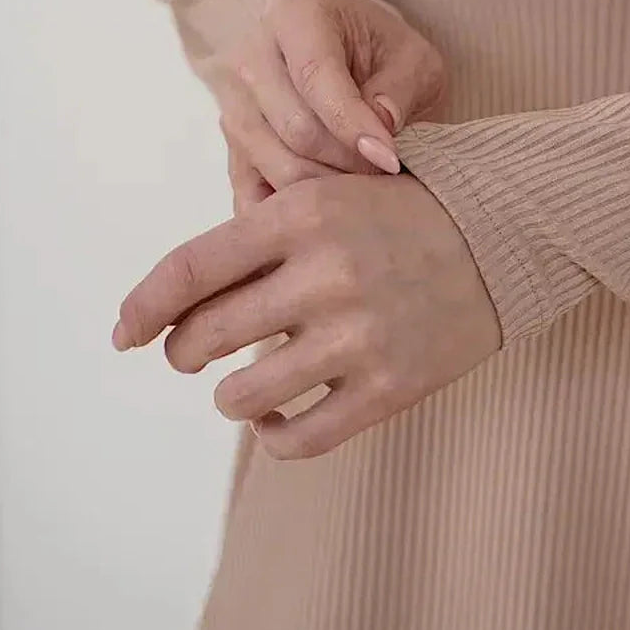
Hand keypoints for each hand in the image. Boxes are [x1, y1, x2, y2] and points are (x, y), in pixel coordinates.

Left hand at [112, 172, 500, 458]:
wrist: (505, 233)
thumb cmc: (406, 212)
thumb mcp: (332, 191)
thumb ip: (261, 232)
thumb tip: (176, 296)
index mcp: (303, 212)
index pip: (189, 268)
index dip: (143, 307)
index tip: (124, 334)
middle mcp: (325, 271)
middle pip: (204, 338)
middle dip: (185, 353)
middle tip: (194, 354)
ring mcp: (358, 333)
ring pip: (241, 394)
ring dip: (232, 394)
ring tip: (250, 381)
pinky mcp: (389, 385)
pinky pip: (295, 438)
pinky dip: (272, 434)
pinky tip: (279, 413)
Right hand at [211, 0, 448, 210]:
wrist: (356, 58)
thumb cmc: (385, 54)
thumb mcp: (414, 59)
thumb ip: (400, 89)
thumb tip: (379, 128)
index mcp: (294, 12)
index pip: (316, 75)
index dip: (353, 124)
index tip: (390, 158)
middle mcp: (251, 53)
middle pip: (293, 126)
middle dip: (347, 161)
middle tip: (387, 175)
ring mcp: (233, 101)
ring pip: (272, 162)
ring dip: (325, 187)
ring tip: (367, 188)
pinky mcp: (231, 145)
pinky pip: (250, 192)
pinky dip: (290, 208)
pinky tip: (330, 209)